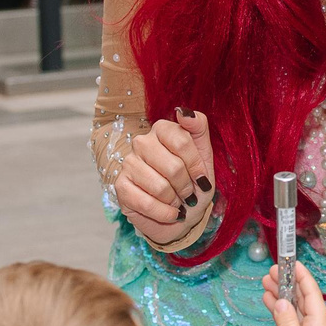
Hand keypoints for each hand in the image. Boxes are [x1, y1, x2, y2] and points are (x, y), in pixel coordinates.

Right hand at [116, 109, 215, 249]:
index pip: (182, 141)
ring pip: (160, 187)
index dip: (196, 165)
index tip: (202, 178)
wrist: (180, 214)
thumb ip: (199, 128)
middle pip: (173, 166)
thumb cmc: (192, 183)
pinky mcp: (121, 187)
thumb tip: (182, 112)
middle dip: (186, 186)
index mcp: (161, 129)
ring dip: (175, 201)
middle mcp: (141, 142)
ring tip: (177, 201)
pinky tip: (169, 213)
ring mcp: (128, 164)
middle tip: (188, 194)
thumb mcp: (204, 155)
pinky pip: (146, 203)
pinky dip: (164, 213)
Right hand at [262, 261, 325, 325]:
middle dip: (288, 283)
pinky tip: (271, 304)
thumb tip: (282, 301)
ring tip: (265, 283)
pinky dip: (283, 312)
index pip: (312, 293)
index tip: (289, 261)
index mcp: (320, 325)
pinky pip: (295, 322)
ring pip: (298, 310)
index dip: (301, 275)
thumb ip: (286, 323)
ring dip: (283, 296)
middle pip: (304, 299)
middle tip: (269, 271)